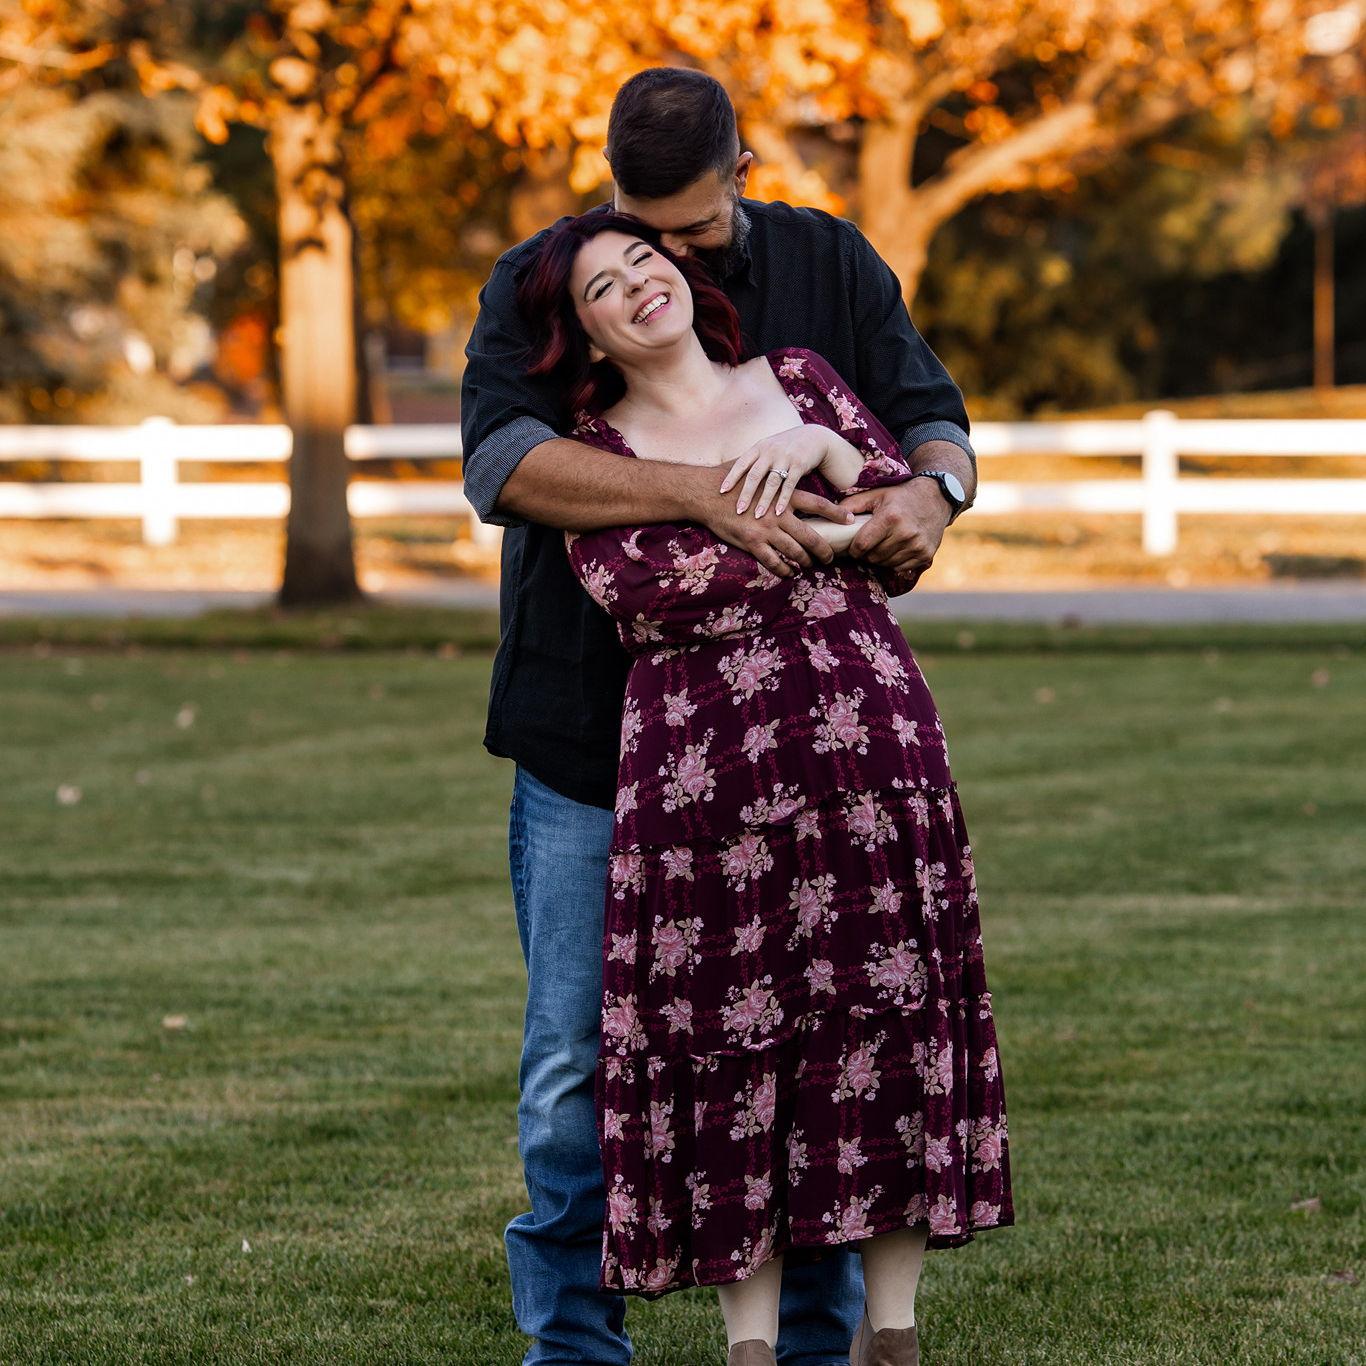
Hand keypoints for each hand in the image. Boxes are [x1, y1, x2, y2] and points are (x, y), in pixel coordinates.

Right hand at [683, 462, 854, 578]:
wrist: (705, 492)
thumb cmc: (730, 480)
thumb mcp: (758, 472)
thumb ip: (775, 477)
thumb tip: (785, 471)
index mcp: (783, 495)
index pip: (818, 504)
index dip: (836, 513)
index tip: (849, 520)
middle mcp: (778, 514)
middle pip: (811, 535)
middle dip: (824, 549)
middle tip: (832, 557)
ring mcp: (766, 530)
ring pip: (795, 552)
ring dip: (805, 561)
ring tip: (810, 566)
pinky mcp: (752, 542)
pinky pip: (774, 562)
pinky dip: (784, 570)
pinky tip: (789, 573)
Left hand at [717, 425, 829, 517]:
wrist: (814, 437)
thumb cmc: (785, 447)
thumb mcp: (767, 448)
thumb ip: (753, 461)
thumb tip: (732, 479)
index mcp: (759, 447)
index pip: (741, 463)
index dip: (731, 477)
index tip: (721, 491)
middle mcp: (770, 451)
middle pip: (755, 475)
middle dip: (746, 494)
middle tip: (738, 510)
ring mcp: (785, 457)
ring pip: (772, 482)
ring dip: (764, 500)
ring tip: (758, 516)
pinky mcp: (799, 464)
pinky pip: (790, 485)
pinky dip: (783, 499)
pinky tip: (778, 512)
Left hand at [838, 478, 951, 582]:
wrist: (936, 498)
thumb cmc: (900, 496)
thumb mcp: (876, 494)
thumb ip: (851, 505)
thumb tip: (830, 517)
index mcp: (889, 518)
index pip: (861, 546)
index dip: (853, 549)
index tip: (853, 545)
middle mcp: (905, 533)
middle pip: (873, 557)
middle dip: (867, 553)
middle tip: (869, 543)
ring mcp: (917, 546)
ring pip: (886, 564)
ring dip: (880, 558)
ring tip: (883, 544)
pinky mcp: (926, 554)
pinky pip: (900, 568)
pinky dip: (894, 562)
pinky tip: (896, 548)